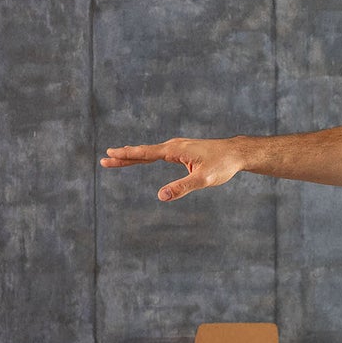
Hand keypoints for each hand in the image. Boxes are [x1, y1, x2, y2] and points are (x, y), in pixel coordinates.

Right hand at [98, 136, 245, 200]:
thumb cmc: (222, 165)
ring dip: (133, 156)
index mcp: (175, 150)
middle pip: (143, 152)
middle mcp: (173, 146)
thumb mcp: (203, 180)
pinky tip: (141, 158)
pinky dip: (146, 156)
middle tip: (104, 159)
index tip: (110, 154)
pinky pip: (159, 154)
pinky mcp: (183, 151)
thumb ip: (182, 188)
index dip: (127, 155)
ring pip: (150, 152)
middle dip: (124, 156)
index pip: (146, 153)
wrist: (236, 153)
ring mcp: (178, 147)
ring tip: (116, 158)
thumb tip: (161, 196)